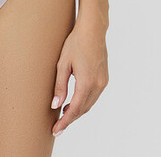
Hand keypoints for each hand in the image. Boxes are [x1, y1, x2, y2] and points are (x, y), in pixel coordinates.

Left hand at [50, 22, 108, 136]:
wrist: (93, 30)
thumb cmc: (76, 43)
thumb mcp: (63, 63)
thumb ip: (59, 86)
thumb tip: (55, 105)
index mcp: (86, 83)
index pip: (74, 110)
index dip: (64, 122)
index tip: (56, 130)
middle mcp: (97, 86)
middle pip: (82, 109)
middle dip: (70, 119)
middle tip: (57, 125)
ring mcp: (103, 82)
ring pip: (89, 104)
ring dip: (77, 110)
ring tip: (63, 113)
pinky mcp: (104, 78)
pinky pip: (94, 96)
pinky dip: (84, 102)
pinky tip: (74, 100)